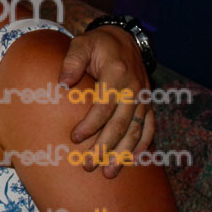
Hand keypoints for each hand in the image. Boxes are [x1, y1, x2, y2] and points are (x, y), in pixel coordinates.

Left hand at [58, 25, 154, 177]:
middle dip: (104, 148)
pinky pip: (149, 127)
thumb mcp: (81, 44)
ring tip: (108, 173)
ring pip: (135, 131)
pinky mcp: (149, 103)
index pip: (104, 106)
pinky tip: (134, 161)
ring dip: (123, 153)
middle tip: (87, 166)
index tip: (74, 138)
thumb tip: (63, 83)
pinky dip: (144, 145)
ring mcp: (144, 97)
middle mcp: (134, 88)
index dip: (90, 124)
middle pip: (120, 124)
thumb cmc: (98, 44)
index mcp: (117, 74)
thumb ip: (72, 62)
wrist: (125, 39)